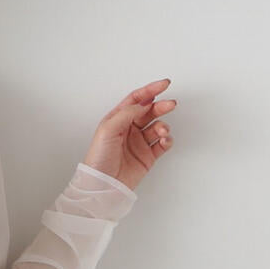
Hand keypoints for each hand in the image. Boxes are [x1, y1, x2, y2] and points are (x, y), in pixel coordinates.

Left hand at [82, 77, 175, 192]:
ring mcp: (139, 143)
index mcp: (118, 119)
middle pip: (150, 111)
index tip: (164, 84)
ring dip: (163, 125)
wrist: (103, 184)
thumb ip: (127, 113)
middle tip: (170, 104)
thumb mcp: (108, 129)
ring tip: (162, 130)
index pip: (137, 99)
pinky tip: (165, 140)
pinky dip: (167, 140)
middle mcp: (129, 129)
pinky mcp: (148, 156)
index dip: (151, 90)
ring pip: (158, 126)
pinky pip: (162, 144)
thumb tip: (143, 104)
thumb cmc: (99, 158)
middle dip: (161, 106)